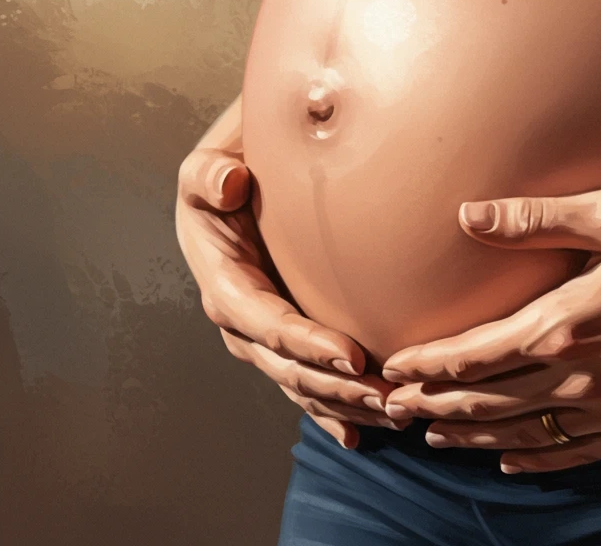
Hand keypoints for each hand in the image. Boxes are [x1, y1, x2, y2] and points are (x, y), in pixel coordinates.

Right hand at [175, 145, 408, 447]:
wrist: (233, 181)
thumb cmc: (225, 171)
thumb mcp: (206, 167)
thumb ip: (210, 176)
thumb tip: (230, 183)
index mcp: (224, 283)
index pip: (265, 321)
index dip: (305, 343)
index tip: (353, 355)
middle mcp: (241, 320)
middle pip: (288, 366)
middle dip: (336, 387)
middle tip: (388, 397)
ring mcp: (262, 335)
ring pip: (301, 382)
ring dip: (344, 404)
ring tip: (394, 416)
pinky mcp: (282, 337)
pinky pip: (306, 380)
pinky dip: (330, 410)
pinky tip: (361, 434)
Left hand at [382, 188, 600, 472]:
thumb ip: (534, 219)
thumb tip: (467, 217)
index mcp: (570, 324)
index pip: (478, 353)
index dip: (431, 362)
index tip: (393, 367)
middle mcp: (586, 377)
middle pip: (492, 399)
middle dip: (439, 402)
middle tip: (395, 408)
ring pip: (527, 432)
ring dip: (476, 432)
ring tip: (437, 434)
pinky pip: (579, 452)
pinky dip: (537, 458)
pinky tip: (514, 458)